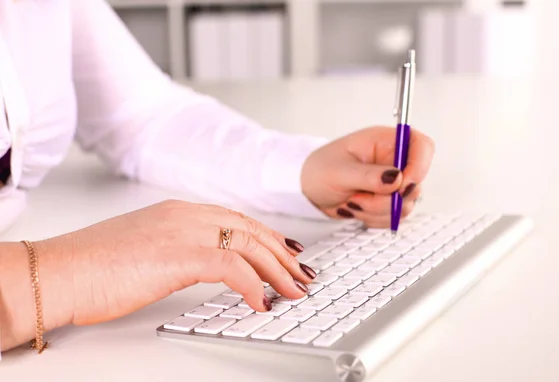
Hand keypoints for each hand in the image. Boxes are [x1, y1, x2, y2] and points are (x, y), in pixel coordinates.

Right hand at [40, 200, 315, 325]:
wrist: (59, 271)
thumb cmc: (93, 266)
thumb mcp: (145, 248)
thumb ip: (176, 248)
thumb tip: (199, 265)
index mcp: (178, 211)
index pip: (236, 220)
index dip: (266, 236)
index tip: (284, 251)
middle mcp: (186, 216)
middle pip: (250, 230)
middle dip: (281, 253)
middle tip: (300, 273)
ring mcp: (184, 232)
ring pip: (249, 245)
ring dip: (277, 270)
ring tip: (293, 290)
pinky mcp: (179, 255)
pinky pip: (232, 268)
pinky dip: (252, 285)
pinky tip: (261, 302)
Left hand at [301, 126, 434, 226]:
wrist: (307, 190)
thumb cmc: (318, 170)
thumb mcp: (339, 171)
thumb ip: (369, 176)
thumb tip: (397, 179)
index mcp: (384, 142)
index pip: (421, 146)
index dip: (420, 166)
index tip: (403, 185)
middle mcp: (393, 161)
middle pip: (416, 183)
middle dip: (388, 199)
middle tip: (359, 198)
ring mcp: (393, 183)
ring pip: (406, 205)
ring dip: (377, 211)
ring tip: (353, 201)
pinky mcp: (388, 201)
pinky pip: (394, 217)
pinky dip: (374, 218)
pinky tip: (357, 208)